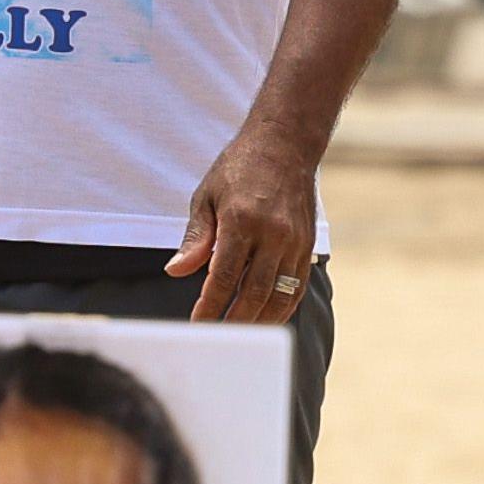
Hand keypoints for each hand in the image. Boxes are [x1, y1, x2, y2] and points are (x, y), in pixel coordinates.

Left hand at [171, 128, 319, 324]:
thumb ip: (195, 238)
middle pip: (254, 293)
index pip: (224, 276)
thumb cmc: (240, 168)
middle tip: (218, 339)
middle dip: (234, 321)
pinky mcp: (308, 246)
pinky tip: (266, 319)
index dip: (210, 305)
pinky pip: (296, 287)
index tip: (198, 324)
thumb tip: (176, 270)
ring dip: (259, 322)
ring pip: (279, 296)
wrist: (285, 144)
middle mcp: (273, 234)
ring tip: (240, 337)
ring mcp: (295, 242)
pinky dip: (281, 309)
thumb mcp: (207, 196)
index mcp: (242, 220)